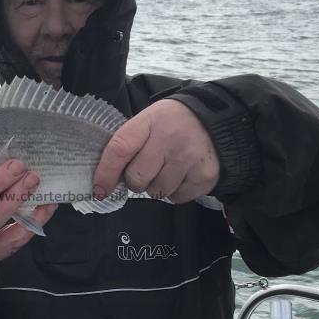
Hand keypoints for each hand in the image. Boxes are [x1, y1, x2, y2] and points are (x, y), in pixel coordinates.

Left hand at [93, 100, 218, 203]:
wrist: (219, 121)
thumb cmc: (175, 123)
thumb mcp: (150, 120)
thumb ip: (130, 143)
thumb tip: (107, 177)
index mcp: (150, 122)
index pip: (119, 150)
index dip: (105, 173)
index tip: (99, 189)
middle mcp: (170, 139)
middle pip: (136, 179)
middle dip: (136, 180)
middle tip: (147, 168)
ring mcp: (189, 159)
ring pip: (156, 192)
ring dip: (157, 186)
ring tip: (168, 168)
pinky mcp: (204, 176)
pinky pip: (177, 198)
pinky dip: (176, 191)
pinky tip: (183, 174)